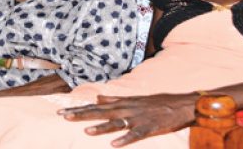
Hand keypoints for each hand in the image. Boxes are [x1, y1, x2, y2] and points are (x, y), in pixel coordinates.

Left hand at [58, 93, 195, 146]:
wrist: (181, 103)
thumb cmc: (157, 102)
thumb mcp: (133, 99)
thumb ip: (115, 99)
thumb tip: (98, 97)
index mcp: (122, 103)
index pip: (96, 107)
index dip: (79, 109)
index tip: (61, 112)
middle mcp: (127, 109)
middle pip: (100, 113)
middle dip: (82, 115)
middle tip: (64, 117)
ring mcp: (137, 118)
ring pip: (116, 123)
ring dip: (101, 127)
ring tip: (86, 131)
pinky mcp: (149, 127)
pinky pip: (135, 134)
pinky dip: (125, 139)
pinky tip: (114, 144)